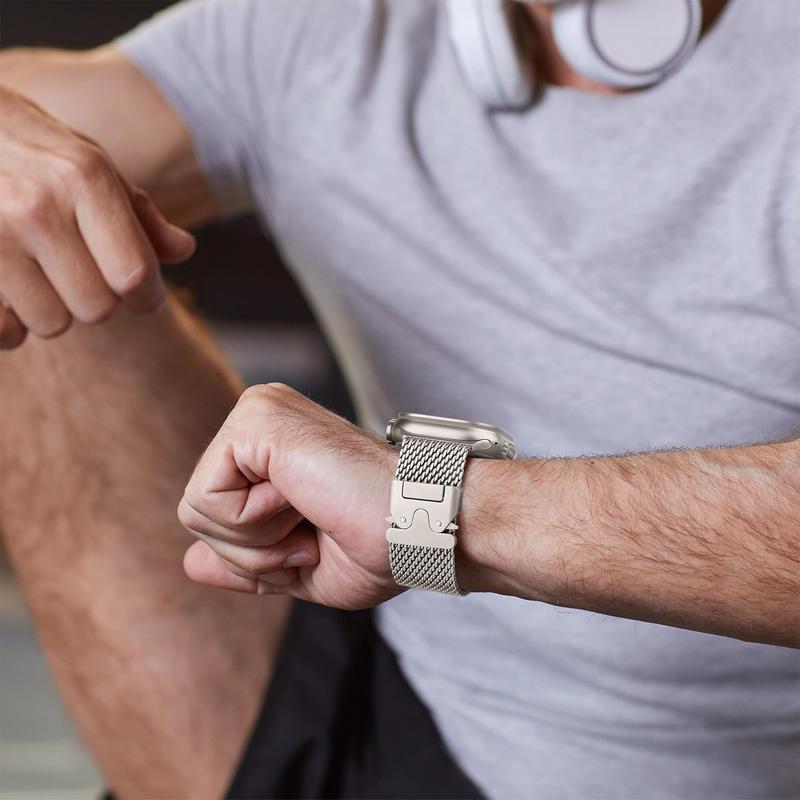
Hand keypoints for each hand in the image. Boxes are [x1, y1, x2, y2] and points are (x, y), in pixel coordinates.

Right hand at [0, 84, 194, 348]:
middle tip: (77, 270)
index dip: (148, 296)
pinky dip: (10, 324)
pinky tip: (8, 294)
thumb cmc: (30, 148)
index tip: (142, 295)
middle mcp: (36, 207)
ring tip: (36, 272)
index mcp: (83, 176)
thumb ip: (138, 212)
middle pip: (97, 308)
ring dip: (52, 309)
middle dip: (96, 297)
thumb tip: (183, 250)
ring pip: (52, 323)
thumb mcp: (88, 162)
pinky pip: (4, 331)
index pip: (134, 275)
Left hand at [178, 383, 400, 608]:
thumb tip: (189, 563)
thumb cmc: (383, 543)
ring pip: (194, 510)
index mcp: (270, 445)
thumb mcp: (301, 565)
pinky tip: (302, 501)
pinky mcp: (257, 419)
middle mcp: (259, 417)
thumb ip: (245, 561)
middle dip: (252, 550)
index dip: (257, 553)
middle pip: (196, 512)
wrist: (423, 523)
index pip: (213, 513)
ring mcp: (256, 412)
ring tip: (311, 515)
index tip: (315, 539)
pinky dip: (253, 523)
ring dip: (257, 540)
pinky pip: (205, 499)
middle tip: (313, 531)